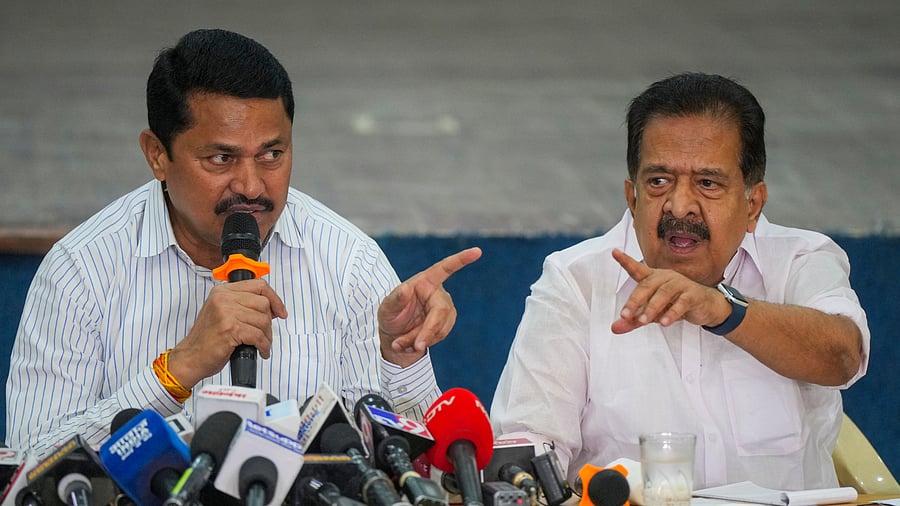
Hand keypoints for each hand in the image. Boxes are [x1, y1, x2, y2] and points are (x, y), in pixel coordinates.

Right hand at [168, 279, 286, 387]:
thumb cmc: (207, 339)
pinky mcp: (230, 329)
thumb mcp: (222, 312)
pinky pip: (258, 335)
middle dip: (269, 322)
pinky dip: (264, 345)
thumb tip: (272, 307)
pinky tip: (261, 351)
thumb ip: (242, 304)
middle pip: (263, 303)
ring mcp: (226, 312)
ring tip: (262, 344)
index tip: (280, 312)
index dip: (275, 299)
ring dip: (267, 336)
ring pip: (263, 320)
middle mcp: (223, 298)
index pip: (259, 285)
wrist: (191, 357)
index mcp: (223, 291)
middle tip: (266, 333)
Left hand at [378, 247, 481, 366]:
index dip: (461, 260)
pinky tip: (412, 343)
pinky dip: (424, 342)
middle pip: (441, 312)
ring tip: (401, 342)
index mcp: (424, 282)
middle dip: (428, 331)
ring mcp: (444, 309)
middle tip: (416, 346)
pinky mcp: (447, 322)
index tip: (477, 251)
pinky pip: (439, 335)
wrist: (394, 335)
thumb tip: (406, 289)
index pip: (444, 268)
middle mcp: (437, 293)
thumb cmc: (390, 315)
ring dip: (420, 339)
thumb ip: (395, 299)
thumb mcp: (386, 308)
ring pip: (440, 328)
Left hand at [610, 248, 729, 333]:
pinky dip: (672, 313)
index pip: (637, 269)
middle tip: (624, 315)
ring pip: (663, 294)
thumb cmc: (676, 304)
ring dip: (652, 308)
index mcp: (653, 278)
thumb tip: (615, 328)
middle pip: (647, 286)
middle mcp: (665, 277)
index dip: (626, 261)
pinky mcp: (693, 295)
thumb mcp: (652, 313)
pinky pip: (681, 303)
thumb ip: (634, 320)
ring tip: (642, 321)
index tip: (614, 252)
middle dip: (634, 301)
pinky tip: (664, 322)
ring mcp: (680, 284)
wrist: (706, 306)